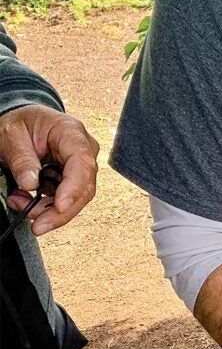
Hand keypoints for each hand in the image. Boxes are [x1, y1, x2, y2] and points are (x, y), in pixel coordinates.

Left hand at [0, 104, 98, 233]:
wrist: (22, 122)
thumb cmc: (19, 123)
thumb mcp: (11, 136)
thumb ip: (21, 159)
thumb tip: (31, 184)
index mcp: (71, 133)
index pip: (82, 163)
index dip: (74, 188)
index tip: (60, 206)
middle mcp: (84, 150)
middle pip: (84, 188)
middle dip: (61, 211)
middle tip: (38, 226)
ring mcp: (81, 166)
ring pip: (76, 198)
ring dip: (48, 210)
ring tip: (18, 203)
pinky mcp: (73, 178)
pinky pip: (64, 199)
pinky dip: (44, 206)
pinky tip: (24, 200)